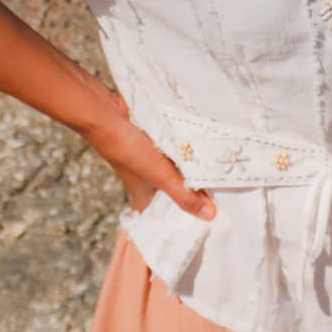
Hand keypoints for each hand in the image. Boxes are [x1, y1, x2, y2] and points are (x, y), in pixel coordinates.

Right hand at [88, 89, 215, 220]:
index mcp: (143, 197)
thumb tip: (209, 216)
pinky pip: (175, 149)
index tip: (209, 217)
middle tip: (222, 191)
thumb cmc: (128, 150)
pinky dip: (186, 148)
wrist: (109, 114)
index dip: (184, 216)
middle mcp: (146, 181)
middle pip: (175, 189)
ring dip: (192, 166)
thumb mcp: (160, 176)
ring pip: (176, 168)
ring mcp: (149, 160)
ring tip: (220, 169)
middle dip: (194, 189)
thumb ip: (183, 194)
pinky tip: (204, 146)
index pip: (166, 215)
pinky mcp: (153, 142)